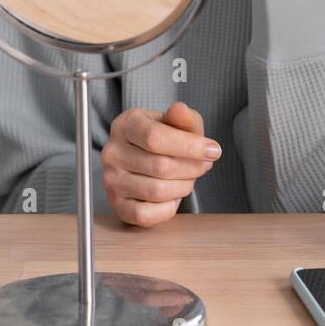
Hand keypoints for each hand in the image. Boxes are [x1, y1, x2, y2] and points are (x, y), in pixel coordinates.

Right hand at [100, 101, 219, 227]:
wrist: (145, 157)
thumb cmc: (164, 139)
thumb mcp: (177, 122)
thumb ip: (184, 117)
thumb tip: (180, 110)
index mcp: (126, 125)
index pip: (155, 138)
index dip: (190, 146)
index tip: (213, 150)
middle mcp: (113, 152)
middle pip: (161, 167)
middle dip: (192, 168)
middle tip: (203, 165)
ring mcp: (111, 180)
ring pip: (157, 191)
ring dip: (184, 187)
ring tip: (189, 178)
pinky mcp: (116, 205)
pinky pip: (145, 215)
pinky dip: (167, 208)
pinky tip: (173, 196)